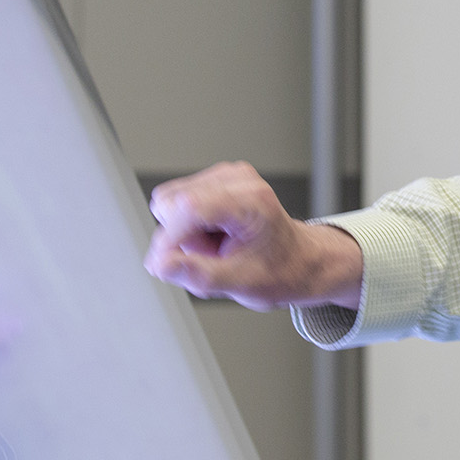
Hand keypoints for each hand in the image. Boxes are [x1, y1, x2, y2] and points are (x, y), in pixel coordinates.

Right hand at [144, 161, 363, 311]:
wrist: (299, 260)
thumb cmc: (280, 270)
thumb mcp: (242, 283)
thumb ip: (198, 274)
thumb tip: (161, 265)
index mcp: (251, 199)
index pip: (187, 207)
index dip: (167, 239)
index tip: (162, 267)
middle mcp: (237, 178)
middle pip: (172, 203)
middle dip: (181, 239)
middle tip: (212, 259)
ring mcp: (226, 176)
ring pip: (170, 203)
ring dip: (185, 234)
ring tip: (216, 250)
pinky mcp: (215, 181)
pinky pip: (178, 203)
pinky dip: (189, 227)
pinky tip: (215, 239)